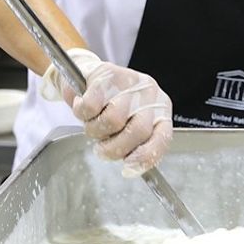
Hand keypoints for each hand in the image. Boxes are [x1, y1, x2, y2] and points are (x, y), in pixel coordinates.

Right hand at [42, 48, 172, 176]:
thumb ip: (134, 143)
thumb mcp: (128, 124)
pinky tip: (82, 106)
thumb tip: (131, 168)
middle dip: (114, 149)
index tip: (127, 169)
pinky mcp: (106, 74)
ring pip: (113, 120)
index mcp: (160, 108)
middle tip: (101, 149)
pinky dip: (81, 113)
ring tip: (91, 123)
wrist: (86, 75)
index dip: (145, 158)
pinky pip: (91, 107)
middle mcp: (150, 93)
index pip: (162, 138)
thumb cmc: (108, 104)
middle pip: (137, 131)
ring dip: (94, 130)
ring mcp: (130, 81)